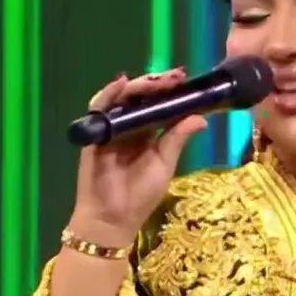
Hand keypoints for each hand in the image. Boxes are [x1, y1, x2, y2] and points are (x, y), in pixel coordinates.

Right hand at [69, 67, 207, 245]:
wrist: (113, 218)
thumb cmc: (141, 195)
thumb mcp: (164, 164)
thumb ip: (177, 138)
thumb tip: (201, 119)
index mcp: (148, 132)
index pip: (159, 104)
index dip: (170, 91)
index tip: (186, 80)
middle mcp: (130, 126)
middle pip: (141, 96)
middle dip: (158, 84)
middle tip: (175, 76)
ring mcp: (111, 128)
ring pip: (122, 98)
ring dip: (138, 86)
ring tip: (157, 80)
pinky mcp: (94, 134)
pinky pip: (98, 109)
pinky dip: (107, 94)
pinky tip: (120, 84)